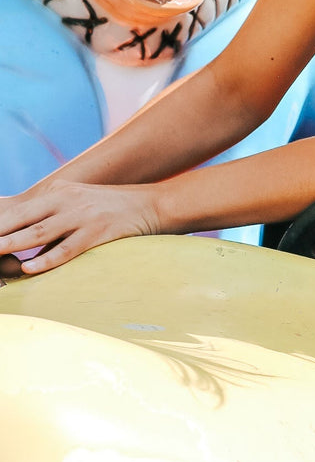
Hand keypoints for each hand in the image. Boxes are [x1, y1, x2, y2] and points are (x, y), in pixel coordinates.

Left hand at [0, 181, 161, 275]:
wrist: (152, 204)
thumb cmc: (113, 211)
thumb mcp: (79, 207)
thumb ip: (53, 224)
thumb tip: (28, 253)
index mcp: (59, 192)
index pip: (20, 209)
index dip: (0, 222)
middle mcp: (67, 200)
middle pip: (23, 218)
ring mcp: (83, 215)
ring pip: (40, 232)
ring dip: (13, 243)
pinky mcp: (99, 231)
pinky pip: (68, 248)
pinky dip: (47, 260)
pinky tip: (30, 269)